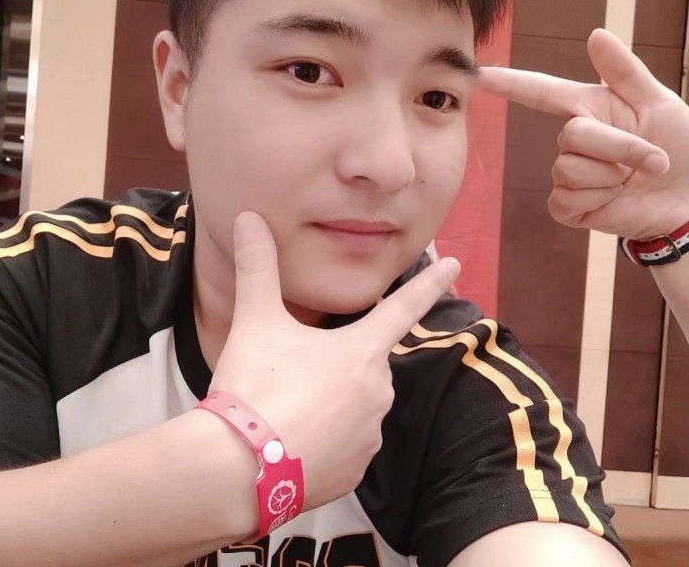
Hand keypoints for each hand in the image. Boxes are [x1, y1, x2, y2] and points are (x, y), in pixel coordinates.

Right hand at [209, 211, 459, 511]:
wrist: (237, 471)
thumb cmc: (255, 388)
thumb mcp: (256, 321)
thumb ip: (257, 267)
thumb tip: (248, 218)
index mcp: (361, 352)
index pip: (404, 307)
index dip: (428, 283)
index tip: (454, 264)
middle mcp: (378, 392)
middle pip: (365, 362)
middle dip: (336, 362)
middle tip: (291, 373)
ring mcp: (370, 436)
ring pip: (356, 404)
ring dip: (331, 400)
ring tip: (287, 408)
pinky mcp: (356, 473)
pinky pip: (348, 443)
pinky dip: (327, 437)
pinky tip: (295, 439)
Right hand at [478, 28, 688, 239]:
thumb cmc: (683, 149)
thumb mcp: (660, 104)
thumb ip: (625, 71)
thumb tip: (595, 33)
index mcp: (591, 110)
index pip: (540, 92)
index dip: (509, 82)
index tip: (478, 74)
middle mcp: (575, 141)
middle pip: (572, 136)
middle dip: (619, 148)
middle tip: (652, 159)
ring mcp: (569, 175)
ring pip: (568, 168)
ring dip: (610, 177)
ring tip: (630, 181)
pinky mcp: (569, 207)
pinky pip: (565, 198)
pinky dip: (597, 201)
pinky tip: (613, 201)